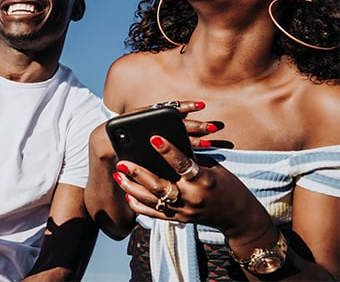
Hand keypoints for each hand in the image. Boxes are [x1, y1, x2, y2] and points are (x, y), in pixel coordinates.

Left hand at [111, 136, 271, 238]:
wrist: (238, 216)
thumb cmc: (226, 185)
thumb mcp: (213, 168)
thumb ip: (190, 158)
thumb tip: (165, 145)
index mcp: (203, 180)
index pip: (182, 164)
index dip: (168, 151)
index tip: (154, 137)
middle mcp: (192, 197)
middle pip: (160, 185)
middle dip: (139, 173)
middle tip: (122, 162)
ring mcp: (184, 211)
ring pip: (153, 200)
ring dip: (132, 188)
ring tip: (118, 175)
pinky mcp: (179, 219)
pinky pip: (155, 213)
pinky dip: (139, 204)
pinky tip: (127, 194)